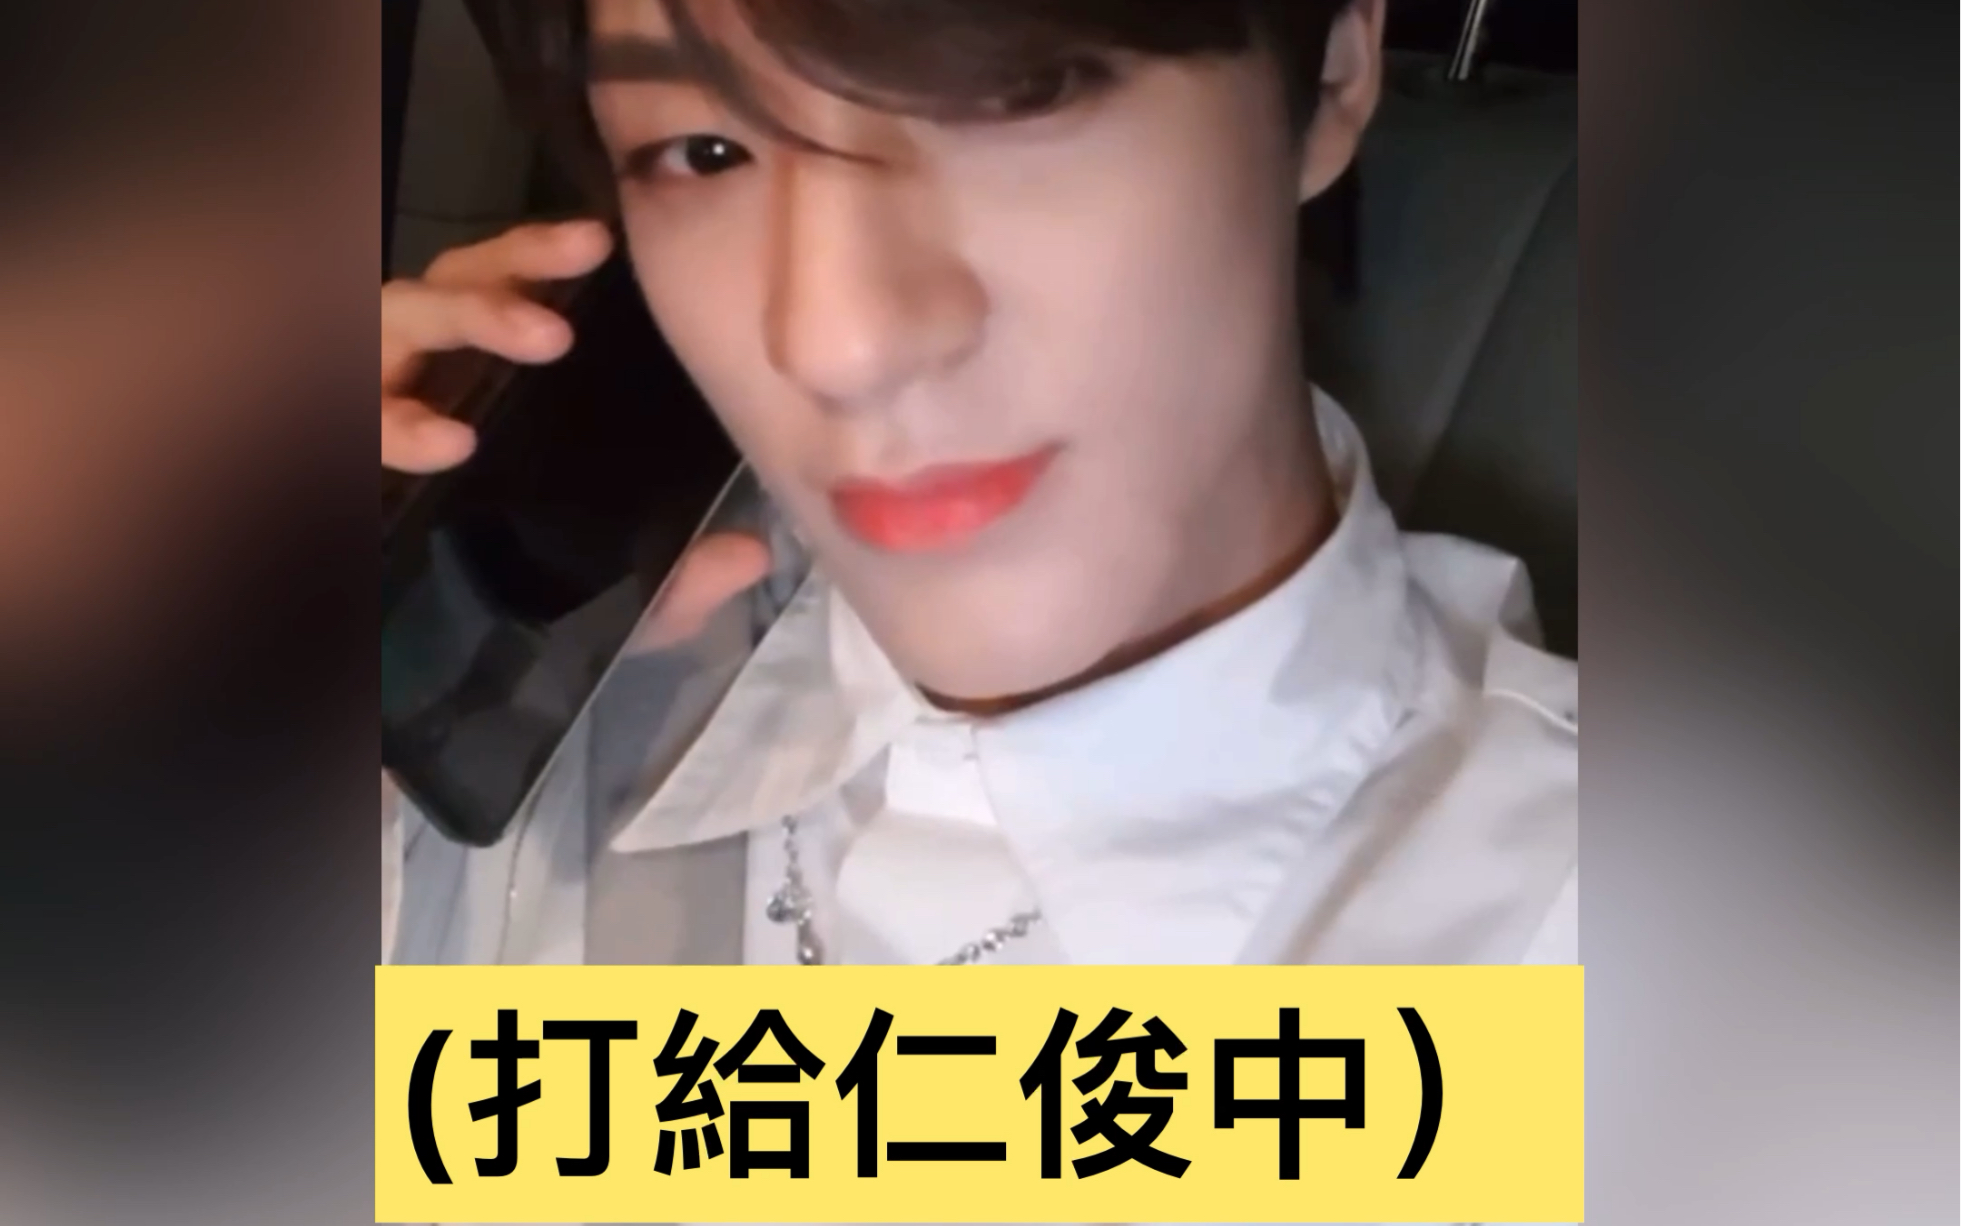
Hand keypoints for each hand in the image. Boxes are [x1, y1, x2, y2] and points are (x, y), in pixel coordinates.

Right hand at [380, 221, 768, 648]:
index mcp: (499, 386)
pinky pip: (353, 418)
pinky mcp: (337, 448)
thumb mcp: (621, 600)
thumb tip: (752, 553)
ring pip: (398, 315)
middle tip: (586, 254)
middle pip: (458, 280)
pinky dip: (393, 420)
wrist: (426, 672)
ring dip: (466, 311)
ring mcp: (377, 404)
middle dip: (517, 259)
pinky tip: (446, 439)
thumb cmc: (528, 605)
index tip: (600, 241)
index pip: (508, 288)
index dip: (540, 254)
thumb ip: (682, 579)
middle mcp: (433, 378)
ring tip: (543, 336)